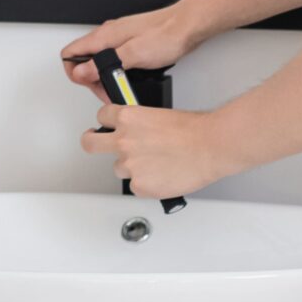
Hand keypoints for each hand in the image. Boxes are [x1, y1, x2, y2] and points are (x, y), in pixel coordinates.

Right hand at [61, 1, 203, 96]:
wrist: (187, 25)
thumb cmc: (165, 36)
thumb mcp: (132, 55)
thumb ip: (103, 64)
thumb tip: (81, 72)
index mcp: (104, 36)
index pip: (70, 53)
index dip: (74, 73)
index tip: (90, 85)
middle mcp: (108, 34)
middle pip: (83, 59)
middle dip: (91, 79)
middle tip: (107, 91)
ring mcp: (119, 37)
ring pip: (98, 58)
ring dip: (103, 75)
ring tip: (118, 87)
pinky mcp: (130, 41)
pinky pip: (113, 57)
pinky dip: (116, 70)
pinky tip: (128, 76)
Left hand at [80, 104, 228, 199]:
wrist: (210, 147)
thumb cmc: (193, 130)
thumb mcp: (158, 115)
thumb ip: (140, 125)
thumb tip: (137, 132)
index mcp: (127, 119)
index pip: (102, 117)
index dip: (106, 122)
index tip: (107, 126)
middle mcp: (123, 142)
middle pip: (90, 143)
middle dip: (91, 141)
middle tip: (95, 142)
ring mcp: (130, 165)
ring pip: (119, 168)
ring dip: (131, 167)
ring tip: (154, 164)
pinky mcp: (140, 186)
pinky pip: (136, 187)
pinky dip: (147, 184)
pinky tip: (162, 176)